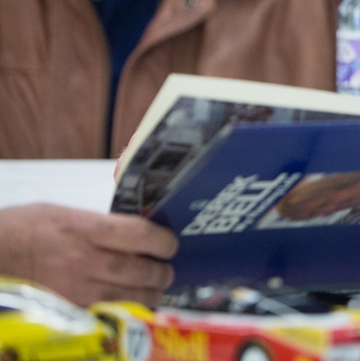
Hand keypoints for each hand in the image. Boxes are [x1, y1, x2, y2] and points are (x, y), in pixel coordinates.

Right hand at [0, 203, 177, 306]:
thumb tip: (132, 231)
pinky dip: (124, 309)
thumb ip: (98, 223)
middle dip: (161, 272)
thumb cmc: (24, 229)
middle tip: (167, 270)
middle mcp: (82, 259)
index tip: (170, 244)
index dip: (162, 241)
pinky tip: (132, 305)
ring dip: (149, 294)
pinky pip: (105, 311)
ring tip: (157, 289)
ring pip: (126, 295)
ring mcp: (74, 287)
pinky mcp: (67, 308)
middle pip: (138, 269)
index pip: (138, 234)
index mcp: (83, 228)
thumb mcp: (63, 213)